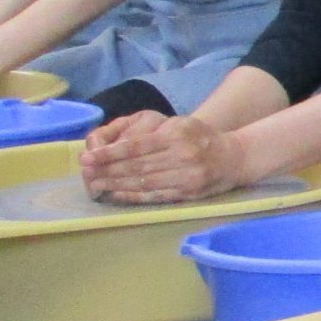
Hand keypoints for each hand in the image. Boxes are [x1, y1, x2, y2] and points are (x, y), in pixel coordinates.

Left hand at [77, 114, 244, 204]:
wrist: (235, 157)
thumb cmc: (201, 138)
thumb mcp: (182, 124)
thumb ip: (154, 132)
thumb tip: (117, 144)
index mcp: (178, 135)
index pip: (137, 146)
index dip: (110, 153)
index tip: (88, 157)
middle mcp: (183, 156)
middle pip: (137, 166)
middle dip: (107, 170)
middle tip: (85, 173)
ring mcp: (187, 177)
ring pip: (144, 183)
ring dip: (116, 185)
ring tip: (95, 185)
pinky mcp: (189, 194)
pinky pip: (156, 196)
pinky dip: (134, 197)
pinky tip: (117, 195)